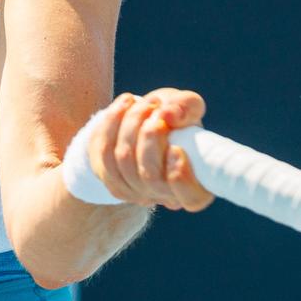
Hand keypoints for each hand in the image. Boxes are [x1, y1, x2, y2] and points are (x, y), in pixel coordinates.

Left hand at [87, 87, 214, 210]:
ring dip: (132, 124)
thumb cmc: (174, 115)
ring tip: (144, 102)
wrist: (144, 120)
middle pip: (151, 177)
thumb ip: (186, 107)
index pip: (192, 198)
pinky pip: (104, 154)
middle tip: (157, 108)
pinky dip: (113, 124)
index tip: (175, 149)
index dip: (182, 180)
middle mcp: (166, 196)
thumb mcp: (187, 106)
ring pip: (125, 162)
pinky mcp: (111, 180)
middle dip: (150, 136)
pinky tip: (125, 105)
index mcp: (197, 186)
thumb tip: (168, 115)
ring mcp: (137, 193)